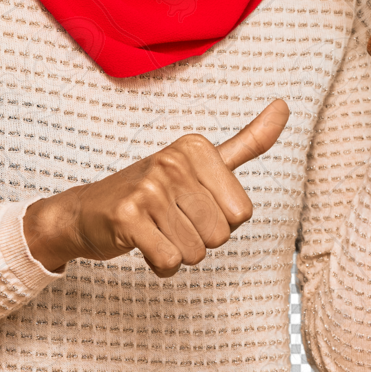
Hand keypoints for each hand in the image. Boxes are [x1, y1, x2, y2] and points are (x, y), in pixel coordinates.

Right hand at [23, 99, 289, 276]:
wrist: (86, 212)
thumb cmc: (149, 192)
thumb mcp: (199, 163)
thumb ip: (246, 142)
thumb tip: (284, 107)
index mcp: (196, 148)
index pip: (241, 213)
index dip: (218, 220)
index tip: (190, 205)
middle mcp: (173, 162)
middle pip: (221, 235)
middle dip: (198, 239)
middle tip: (170, 221)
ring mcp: (149, 188)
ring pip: (196, 252)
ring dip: (177, 252)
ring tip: (155, 231)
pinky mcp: (128, 216)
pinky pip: (170, 261)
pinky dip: (160, 264)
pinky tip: (144, 245)